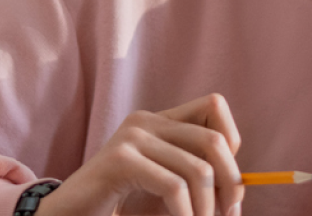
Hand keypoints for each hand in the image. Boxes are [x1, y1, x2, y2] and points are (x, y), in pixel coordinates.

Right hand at [37, 94, 243, 215]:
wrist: (70, 215)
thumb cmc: (119, 206)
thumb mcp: (165, 188)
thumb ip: (198, 181)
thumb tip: (240, 190)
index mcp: (158, 122)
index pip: (214, 107)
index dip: (232, 146)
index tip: (229, 187)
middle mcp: (145, 121)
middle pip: (214, 141)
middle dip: (231, 184)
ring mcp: (131, 138)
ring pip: (198, 169)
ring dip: (207, 210)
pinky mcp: (120, 161)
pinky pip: (173, 187)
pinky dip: (185, 214)